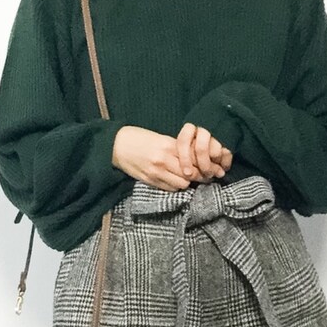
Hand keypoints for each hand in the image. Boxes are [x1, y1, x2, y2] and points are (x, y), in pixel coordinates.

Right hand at [113, 124, 233, 191]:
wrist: (116, 145)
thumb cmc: (139, 138)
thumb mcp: (160, 138)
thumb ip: (177, 148)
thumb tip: (195, 158)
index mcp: (168, 146)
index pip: (194, 159)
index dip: (204, 165)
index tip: (210, 166)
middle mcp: (164, 160)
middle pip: (191, 174)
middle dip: (199, 176)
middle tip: (203, 175)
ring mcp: (156, 173)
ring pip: (182, 184)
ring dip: (186, 182)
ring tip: (187, 178)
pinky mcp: (150, 181)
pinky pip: (170, 189)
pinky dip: (175, 186)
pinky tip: (174, 181)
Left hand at [174, 123, 232, 183]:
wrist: (223, 120)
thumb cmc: (202, 135)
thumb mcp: (190, 140)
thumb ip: (187, 151)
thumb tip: (187, 172)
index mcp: (190, 127)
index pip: (183, 142)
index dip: (185, 159)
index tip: (187, 173)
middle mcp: (203, 127)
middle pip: (201, 149)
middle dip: (202, 166)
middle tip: (204, 176)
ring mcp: (217, 132)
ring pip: (215, 153)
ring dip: (214, 167)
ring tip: (214, 173)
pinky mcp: (230, 137)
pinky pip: (227, 154)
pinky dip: (225, 164)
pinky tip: (223, 167)